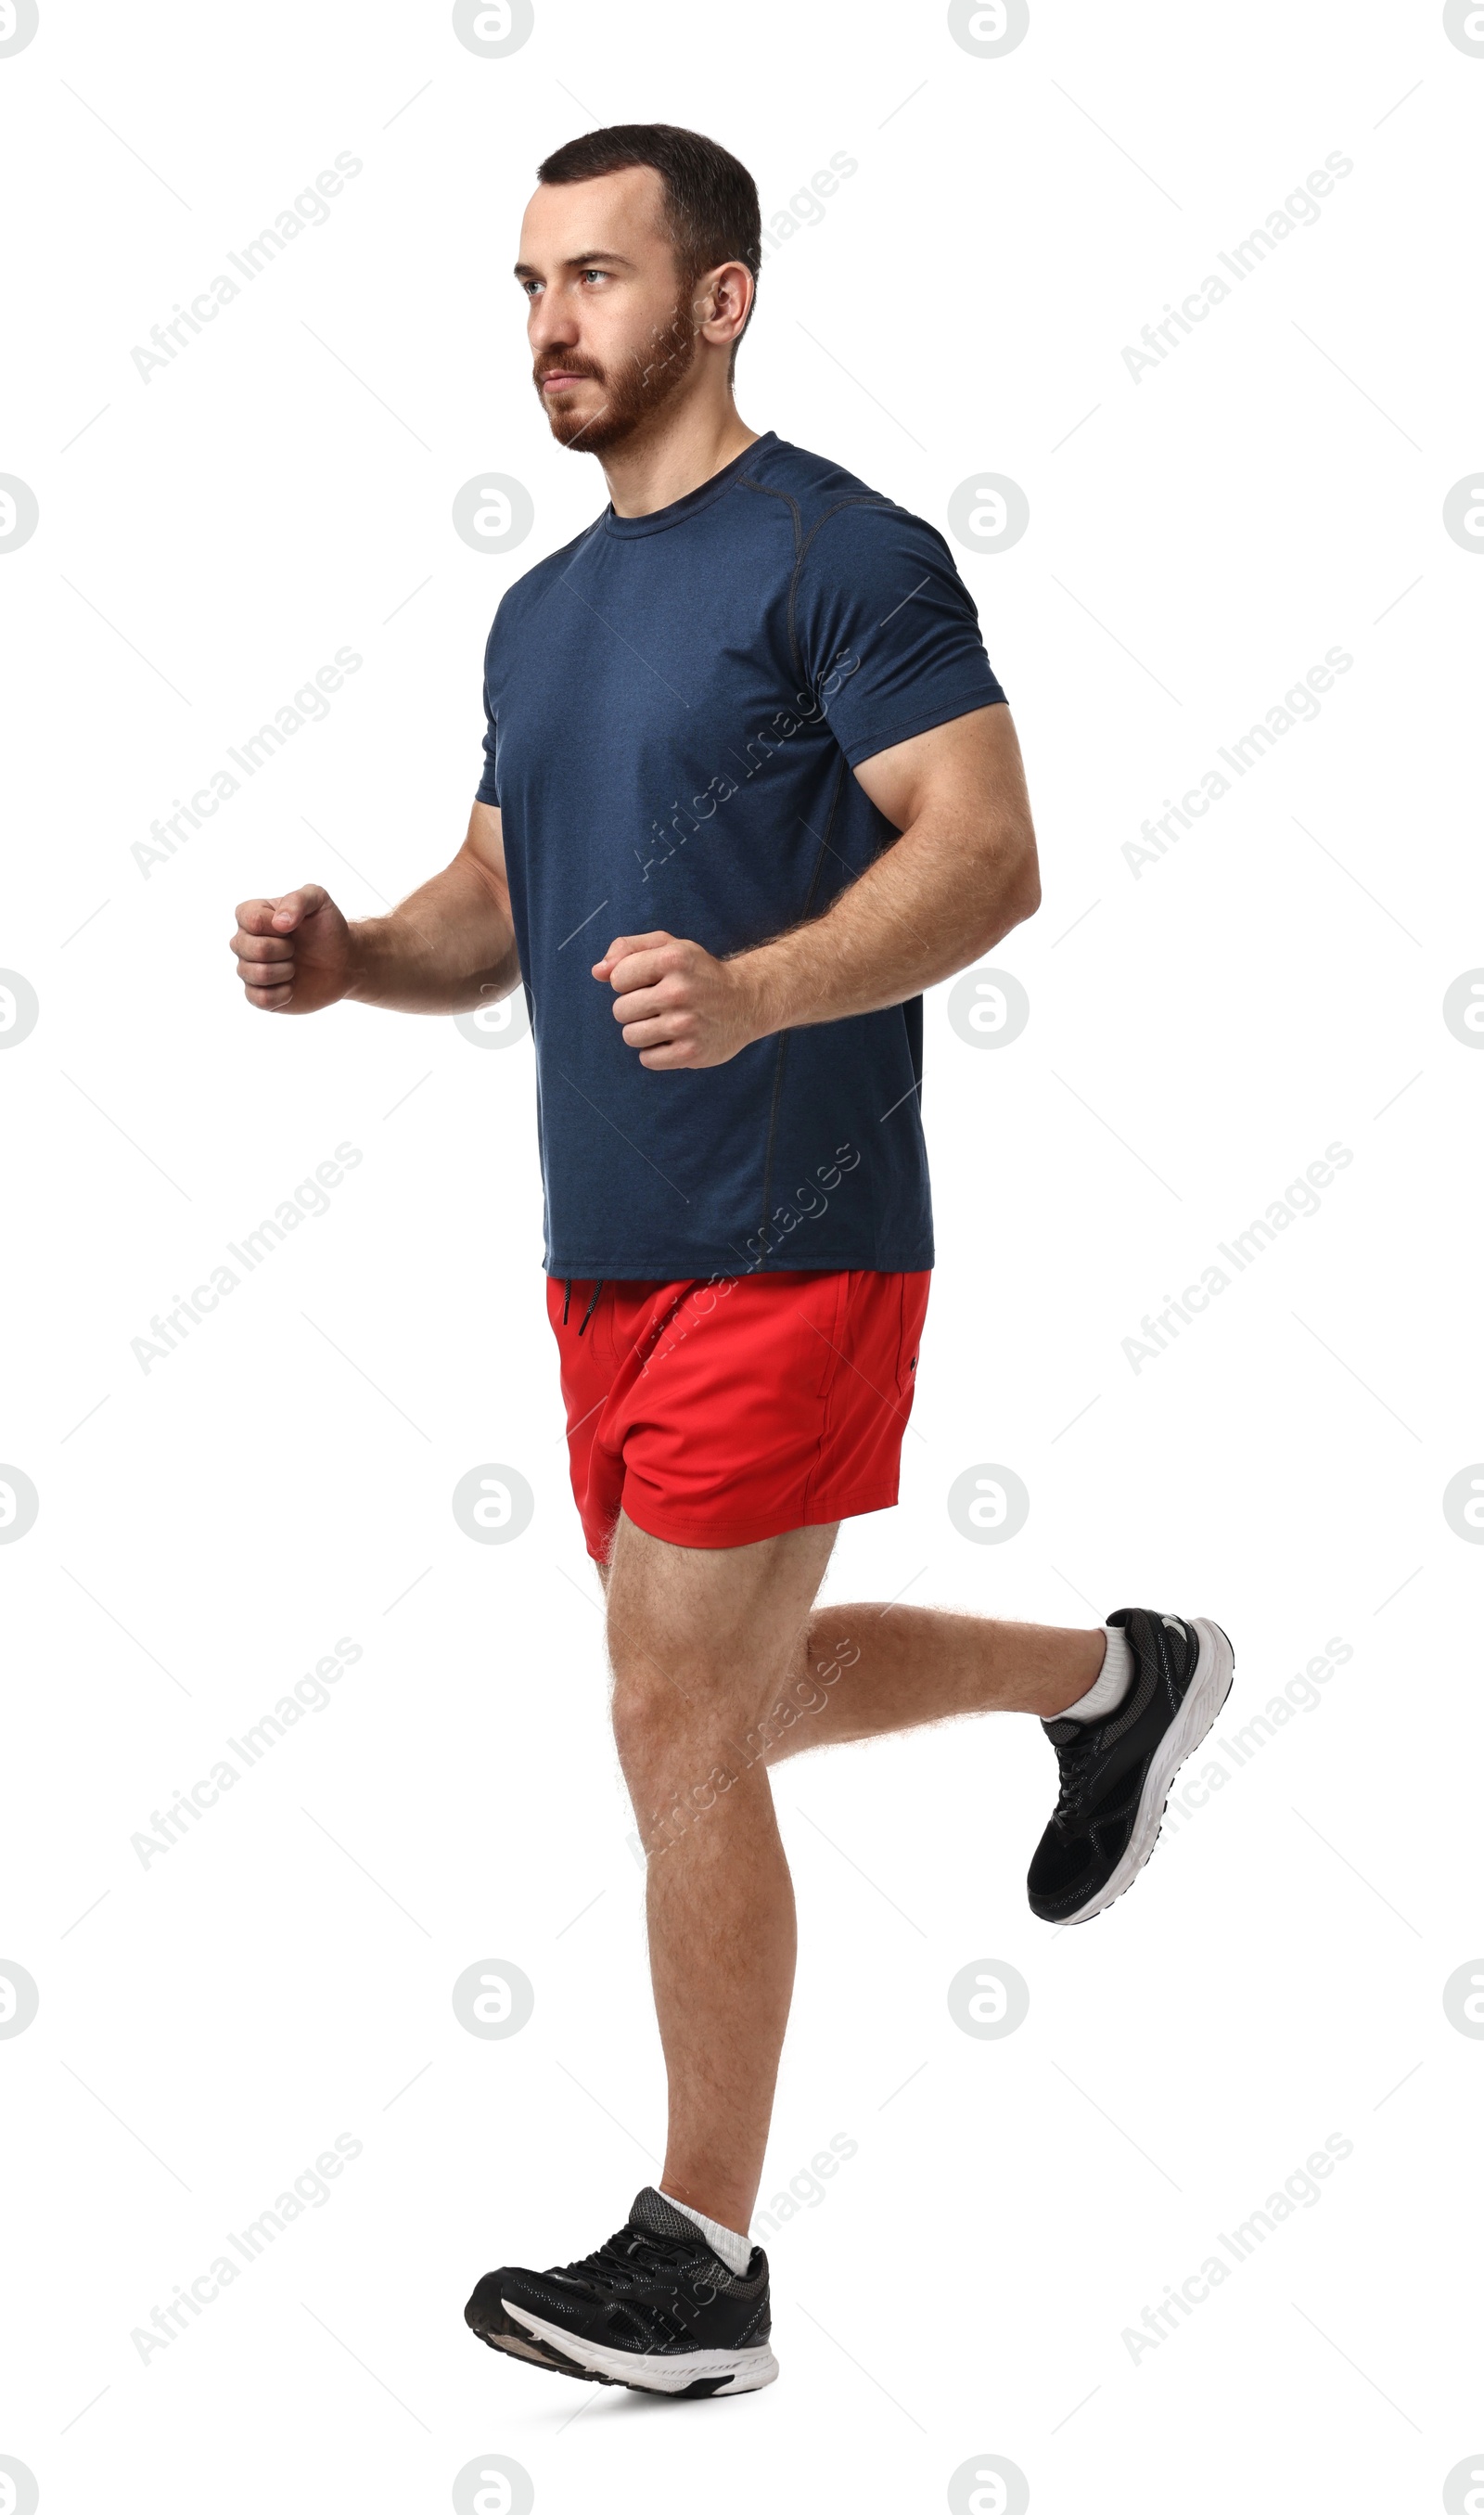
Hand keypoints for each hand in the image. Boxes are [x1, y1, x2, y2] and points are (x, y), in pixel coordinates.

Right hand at [230, 884, 352, 1013]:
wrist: (343, 961)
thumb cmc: (327, 928)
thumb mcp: (319, 901)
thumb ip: (298, 899)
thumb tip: (280, 923)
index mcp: (252, 915)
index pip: (251, 920)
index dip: (278, 927)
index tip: (293, 927)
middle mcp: (244, 942)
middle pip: (251, 949)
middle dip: (284, 950)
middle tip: (296, 949)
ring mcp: (249, 969)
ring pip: (255, 974)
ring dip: (286, 971)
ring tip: (295, 966)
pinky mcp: (258, 995)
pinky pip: (260, 999)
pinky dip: (283, 994)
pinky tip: (292, 986)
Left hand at [593, 930, 767, 1069]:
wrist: (746, 1002)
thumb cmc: (699, 972)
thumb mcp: (669, 946)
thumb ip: (628, 949)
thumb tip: (597, 971)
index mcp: (673, 959)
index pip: (617, 978)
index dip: (627, 981)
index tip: (648, 982)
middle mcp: (680, 990)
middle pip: (620, 1010)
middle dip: (633, 1008)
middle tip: (658, 1005)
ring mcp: (686, 1024)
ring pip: (630, 1036)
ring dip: (641, 1032)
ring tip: (663, 1023)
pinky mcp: (691, 1052)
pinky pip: (647, 1059)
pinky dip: (655, 1052)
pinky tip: (671, 1040)